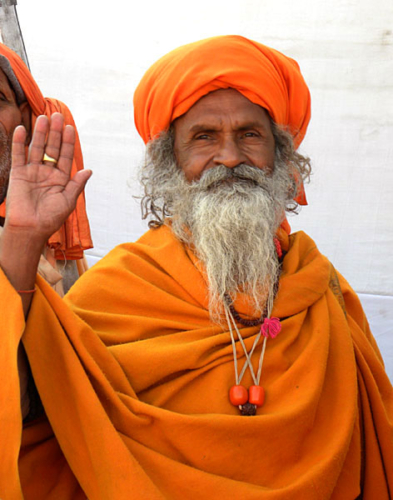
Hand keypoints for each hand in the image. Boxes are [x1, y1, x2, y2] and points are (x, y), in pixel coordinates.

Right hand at [5, 112, 91, 242]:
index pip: (65, 156)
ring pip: (36, 148)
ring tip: (43, 117)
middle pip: (51, 148)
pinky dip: (20, 143)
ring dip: (40, 133)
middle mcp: (47, 173)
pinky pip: (19, 155)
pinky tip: (23, 129)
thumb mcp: (69, 200)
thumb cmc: (51, 218)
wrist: (31, 229)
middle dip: (55, 133)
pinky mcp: (18, 174)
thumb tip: (89, 170)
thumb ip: (77, 184)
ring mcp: (32, 172)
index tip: (70, 128)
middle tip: (57, 115)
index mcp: (61, 179)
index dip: (68, 142)